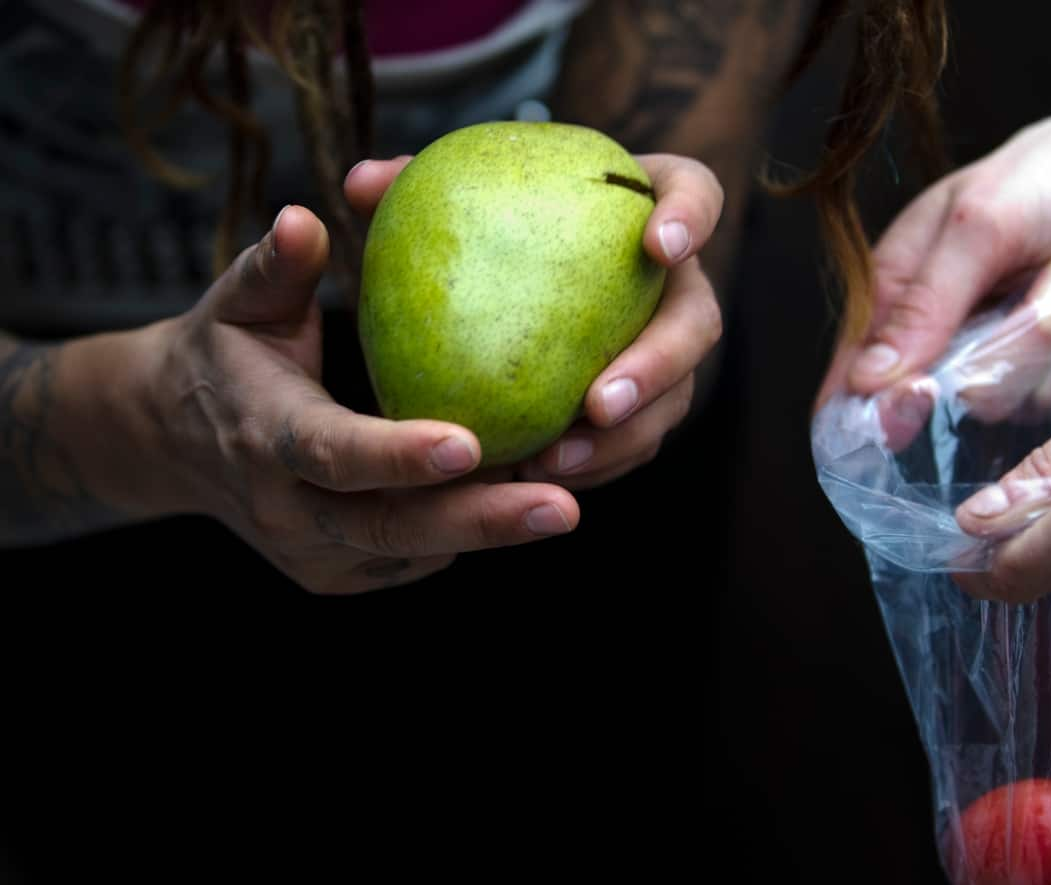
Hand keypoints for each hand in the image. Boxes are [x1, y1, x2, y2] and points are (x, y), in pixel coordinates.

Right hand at [150, 201, 578, 594]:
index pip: (333, 453)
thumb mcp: (238, 306)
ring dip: (490, 529)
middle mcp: (288, 510)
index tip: (469, 443)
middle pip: (391, 527)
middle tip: (563, 508)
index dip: (398, 455)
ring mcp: (313, 553)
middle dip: (481, 521)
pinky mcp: (339, 575)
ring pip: (415, 550)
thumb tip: (305, 220)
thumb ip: (275, 268)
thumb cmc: (225, 357)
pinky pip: (415, 558)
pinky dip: (467, 533)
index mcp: (265, 437)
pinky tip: (521, 500)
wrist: (172, 442)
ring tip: (563, 500)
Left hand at [345, 152, 724, 489]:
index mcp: (641, 211)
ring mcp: (662, 350)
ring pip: (675, 397)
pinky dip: (596, 464)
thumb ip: (412, 189)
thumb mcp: (447, 204)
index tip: (657, 246)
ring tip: (558, 462)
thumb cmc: (485, 229)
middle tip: (602, 401)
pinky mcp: (643, 406)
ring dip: (626, 436)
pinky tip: (538, 479)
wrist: (504, 289)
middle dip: (660, 363)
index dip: (690, 218)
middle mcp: (668, 285)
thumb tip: (360, 184)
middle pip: (697, 320)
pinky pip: (634, 441)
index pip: (693, 196)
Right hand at [816, 100, 1050, 411]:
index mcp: (898, 291)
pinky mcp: (1048, 367)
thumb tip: (866, 379)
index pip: (855, 375)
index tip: (917, 402)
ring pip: (1011, 398)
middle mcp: (941, 332)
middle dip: (1002, 351)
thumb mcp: (980, 228)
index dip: (874, 405)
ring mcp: (996, 353)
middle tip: (1041, 296)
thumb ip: (925, 305)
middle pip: (943, 399)